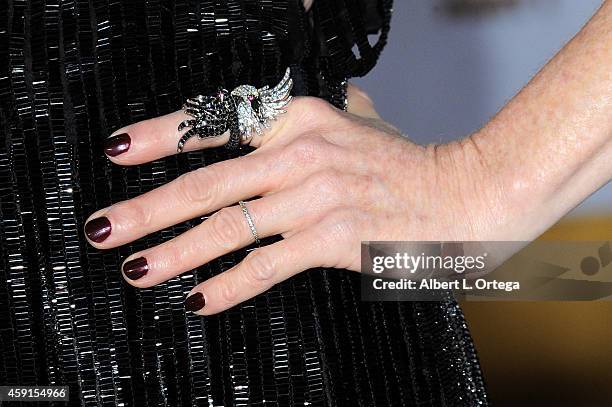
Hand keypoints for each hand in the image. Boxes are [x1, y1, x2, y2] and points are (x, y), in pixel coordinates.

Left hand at [84, 84, 499, 314]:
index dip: (162, 135)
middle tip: (104, 229)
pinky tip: (198, 301)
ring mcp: (316, 196)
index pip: (217, 121)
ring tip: (137, 270)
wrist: (468, 193)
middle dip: (147, 208)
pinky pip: (267, 266)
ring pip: (229, 227)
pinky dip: (229, 287)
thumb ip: (334, 112)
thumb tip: (322, 103)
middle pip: (207, 182)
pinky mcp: (333, 238)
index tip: (119, 152)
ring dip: (176, 252)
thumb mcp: (366, 124)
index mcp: (300, 119)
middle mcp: (301, 153)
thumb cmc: (412, 165)